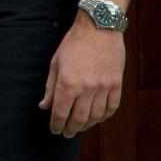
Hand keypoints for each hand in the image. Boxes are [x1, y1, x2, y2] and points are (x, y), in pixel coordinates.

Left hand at [38, 16, 125, 136]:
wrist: (99, 27)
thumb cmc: (74, 43)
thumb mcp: (56, 63)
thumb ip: (50, 87)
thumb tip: (44, 107)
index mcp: (68, 82)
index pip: (61, 113)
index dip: (56, 125)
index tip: (55, 130)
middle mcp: (86, 88)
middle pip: (78, 119)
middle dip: (70, 129)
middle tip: (66, 133)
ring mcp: (103, 87)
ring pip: (96, 116)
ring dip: (87, 125)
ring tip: (80, 127)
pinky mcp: (116, 84)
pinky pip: (112, 108)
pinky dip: (104, 117)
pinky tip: (97, 118)